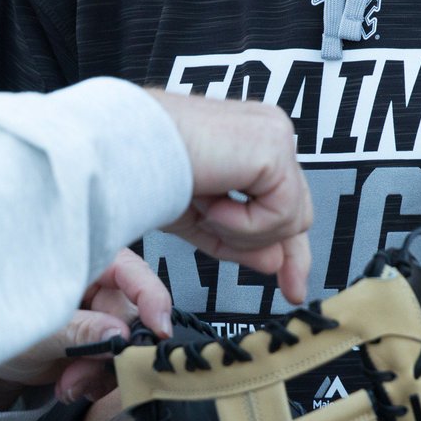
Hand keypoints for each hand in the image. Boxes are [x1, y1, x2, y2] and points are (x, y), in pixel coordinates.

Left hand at [0, 251, 170, 408]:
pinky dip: (96, 381)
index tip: (158, 330)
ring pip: (125, 345)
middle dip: (111, 351)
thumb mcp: (37, 327)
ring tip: (69, 385)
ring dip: (100, 372)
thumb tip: (120, 335)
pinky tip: (71, 386)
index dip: (152, 299)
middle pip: (131, 316)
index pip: (133, 272)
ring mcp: (98, 315)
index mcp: (85, 262)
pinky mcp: (95, 342)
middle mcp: (97, 285)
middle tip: (84, 373)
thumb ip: (80, 329)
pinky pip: (113, 363)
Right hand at [147, 90, 312, 303]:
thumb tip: (274, 262)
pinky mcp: (273, 146)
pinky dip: (243, 223)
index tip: (293, 289)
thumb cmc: (145, 172)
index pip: (287, 201)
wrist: (123, 153)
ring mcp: (275, 135)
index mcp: (251, 142)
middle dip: (266, 244)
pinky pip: (281, 213)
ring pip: (291, 220)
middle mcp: (269, 132)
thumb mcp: (201, 219)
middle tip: (222, 239)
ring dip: (242, 231)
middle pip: (297, 214)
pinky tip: (211, 203)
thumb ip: (240, 238)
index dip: (292, 251)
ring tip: (203, 207)